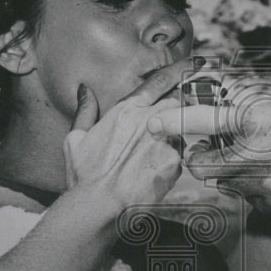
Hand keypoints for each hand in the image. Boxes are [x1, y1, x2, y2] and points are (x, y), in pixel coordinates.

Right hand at [63, 59, 192, 207]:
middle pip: (180, 101)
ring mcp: (166, 142)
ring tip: (155, 157)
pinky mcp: (175, 164)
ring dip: (176, 137)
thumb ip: (85, 111)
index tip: (195, 63)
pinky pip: (181, 157)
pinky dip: (172, 162)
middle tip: (184, 113)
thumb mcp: (75, 140)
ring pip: (183, 130)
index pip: (160, 81)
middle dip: (185, 103)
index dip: (180, 69)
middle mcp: (150, 121)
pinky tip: (154, 175)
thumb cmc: (84, 176)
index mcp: (127, 111)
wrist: (99, 207)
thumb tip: (85, 90)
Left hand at [149, 95, 270, 214]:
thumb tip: (216, 96)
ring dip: (231, 173)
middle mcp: (261, 159)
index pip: (206, 120)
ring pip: (228, 185)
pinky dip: (255, 189)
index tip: (153, 123)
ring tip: (256, 157)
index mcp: (262, 122)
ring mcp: (269, 189)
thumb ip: (248, 102)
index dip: (175, 120)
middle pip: (205, 165)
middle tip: (206, 148)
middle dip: (201, 157)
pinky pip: (252, 200)